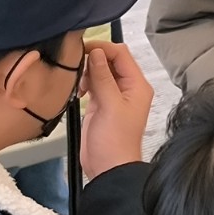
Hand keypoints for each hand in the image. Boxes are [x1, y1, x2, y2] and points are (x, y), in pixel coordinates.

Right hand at [78, 42, 151, 177]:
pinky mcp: (101, 103)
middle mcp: (128, 87)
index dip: (103, 48)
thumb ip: (103, 78)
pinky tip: (78, 90)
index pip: (122, 55)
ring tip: (79, 83)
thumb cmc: (114, 139)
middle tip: (76, 64)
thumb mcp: (109, 105)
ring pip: (101, 71)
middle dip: (94, 59)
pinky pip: (94, 84)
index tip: (82, 48)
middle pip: (111, 61)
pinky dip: (85, 82)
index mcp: (137, 85)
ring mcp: (114, 95)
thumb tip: (96, 52)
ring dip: (88, 71)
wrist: (108, 166)